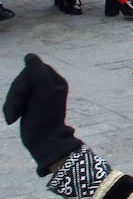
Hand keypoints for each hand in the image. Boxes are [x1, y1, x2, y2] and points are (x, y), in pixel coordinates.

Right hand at [4, 53, 80, 174]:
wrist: (43, 143)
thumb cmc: (45, 120)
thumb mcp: (43, 95)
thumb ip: (37, 74)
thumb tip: (30, 55)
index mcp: (56, 81)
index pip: (33, 69)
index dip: (24, 81)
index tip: (26, 95)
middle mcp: (49, 86)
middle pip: (22, 80)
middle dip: (15, 94)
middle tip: (18, 109)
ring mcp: (38, 96)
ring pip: (15, 90)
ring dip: (11, 104)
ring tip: (13, 117)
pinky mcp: (29, 105)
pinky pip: (13, 100)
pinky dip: (10, 109)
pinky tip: (12, 119)